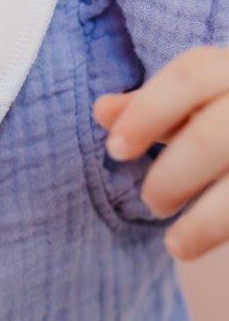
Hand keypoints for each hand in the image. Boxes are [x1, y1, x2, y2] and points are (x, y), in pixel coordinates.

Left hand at [92, 45, 228, 260]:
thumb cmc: (224, 126)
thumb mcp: (197, 109)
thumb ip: (154, 109)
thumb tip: (103, 110)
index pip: (191, 73)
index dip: (147, 110)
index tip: (115, 149)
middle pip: (212, 135)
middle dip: (172, 176)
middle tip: (153, 203)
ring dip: (204, 222)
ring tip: (176, 244)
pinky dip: (220, 228)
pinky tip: (197, 248)